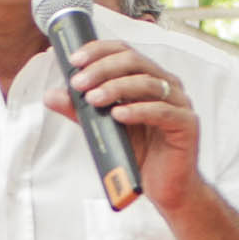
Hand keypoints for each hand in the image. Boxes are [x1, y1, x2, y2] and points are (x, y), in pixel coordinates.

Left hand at [48, 38, 203, 211]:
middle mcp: (166, 85)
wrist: (167, 187)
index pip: (124, 52)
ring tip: (93, 99)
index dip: (99, 51)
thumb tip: (51, 95)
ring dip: (116, 88)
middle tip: (79, 83)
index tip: (75, 61)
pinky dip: (137, 111)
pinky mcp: (187, 124)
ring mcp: (179, 103)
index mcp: (149, 78)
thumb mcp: (105, 128)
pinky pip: (161, 111)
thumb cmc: (140, 154)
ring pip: (147, 83)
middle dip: (102, 69)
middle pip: (134, 61)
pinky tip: (118, 115)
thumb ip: (81, 111)